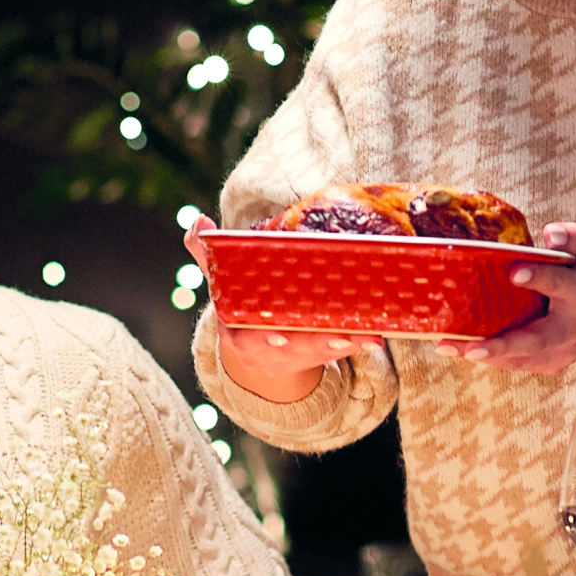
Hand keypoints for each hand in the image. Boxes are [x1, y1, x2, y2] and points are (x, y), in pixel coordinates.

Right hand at [185, 213, 370, 402]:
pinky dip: (357, 342)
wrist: (256, 352)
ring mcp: (295, 354)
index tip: (279, 337)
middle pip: (293, 348)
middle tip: (339, 336)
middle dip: (314, 344)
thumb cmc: (239, 305)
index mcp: (239, 332)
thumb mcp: (220, 282)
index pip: (248, 338)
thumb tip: (200, 221)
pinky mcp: (318, 354)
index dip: (264, 339)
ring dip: (344, 343)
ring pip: (320, 351)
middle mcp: (268, 348)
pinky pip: (339, 350)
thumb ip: (207, 252)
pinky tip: (375, 335)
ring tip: (366, 335)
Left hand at [454, 222, 575, 373]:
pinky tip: (462, 349)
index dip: (538, 278)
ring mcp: (564, 351)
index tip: (514, 272)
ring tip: (448, 347)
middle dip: (502, 345)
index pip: (560, 285)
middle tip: (470, 347)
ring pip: (521, 359)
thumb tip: (550, 234)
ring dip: (485, 355)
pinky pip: (518, 364)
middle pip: (536, 340)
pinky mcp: (553, 363)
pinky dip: (491, 358)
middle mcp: (574, 328)